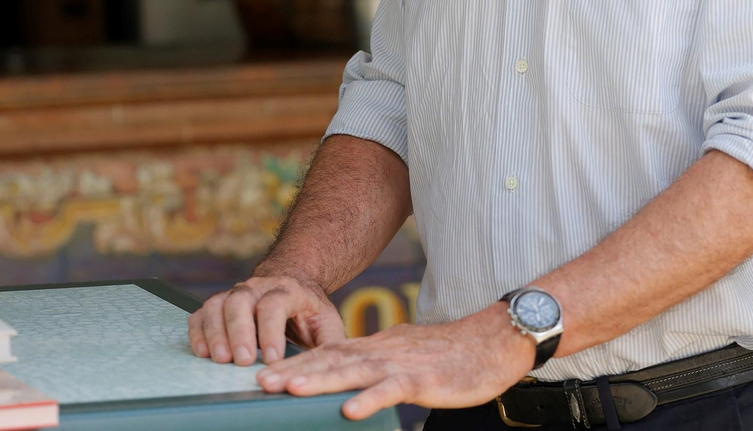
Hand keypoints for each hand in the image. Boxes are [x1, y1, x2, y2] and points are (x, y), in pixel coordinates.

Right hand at [188, 273, 345, 364]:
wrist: (291, 279)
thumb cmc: (308, 308)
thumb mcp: (326, 320)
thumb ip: (329, 341)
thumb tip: (331, 365)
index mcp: (287, 289)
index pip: (275, 304)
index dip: (271, 331)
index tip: (273, 358)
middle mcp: (258, 287)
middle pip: (241, 301)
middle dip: (240, 332)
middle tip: (243, 360)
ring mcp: (236, 293)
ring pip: (218, 304)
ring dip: (216, 332)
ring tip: (220, 360)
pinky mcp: (219, 303)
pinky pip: (202, 312)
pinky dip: (199, 331)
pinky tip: (202, 352)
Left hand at [256, 303, 535, 420]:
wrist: (493, 341)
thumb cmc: (450, 354)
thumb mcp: (405, 356)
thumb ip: (377, 365)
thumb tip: (349, 383)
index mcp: (377, 346)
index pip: (329, 353)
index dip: (297, 364)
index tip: (264, 375)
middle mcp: (382, 350)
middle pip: (331, 360)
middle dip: (294, 372)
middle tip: (259, 383)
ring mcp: (401, 363)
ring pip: (353, 371)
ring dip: (319, 380)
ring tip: (289, 390)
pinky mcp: (423, 379)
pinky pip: (392, 389)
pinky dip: (370, 399)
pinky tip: (349, 410)